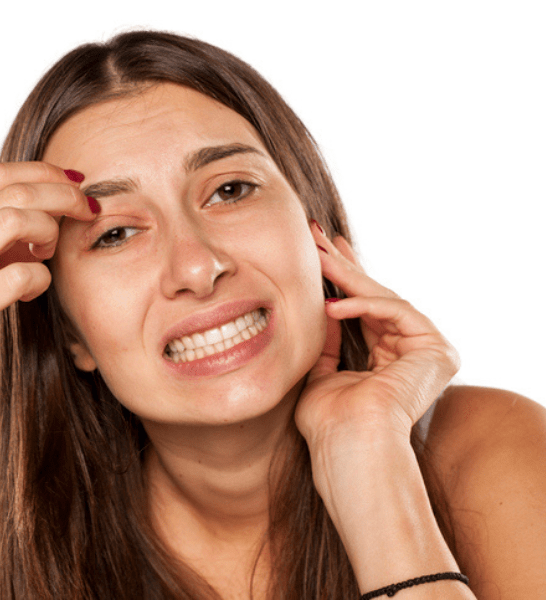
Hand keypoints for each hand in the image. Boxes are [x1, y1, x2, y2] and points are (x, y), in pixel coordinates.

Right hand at [0, 162, 95, 428]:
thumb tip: (34, 218)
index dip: (42, 173)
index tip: (74, 185)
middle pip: (11, 190)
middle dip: (61, 193)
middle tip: (87, 211)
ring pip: (13, 220)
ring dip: (49, 229)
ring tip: (53, 251)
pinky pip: (16, 276)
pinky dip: (40, 277)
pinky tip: (39, 288)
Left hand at [295, 223, 459, 449]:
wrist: (349, 445)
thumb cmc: (330, 422)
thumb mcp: (321, 372)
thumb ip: (327, 342)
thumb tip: (324, 308)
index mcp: (388, 361)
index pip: (366, 311)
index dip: (343, 280)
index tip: (320, 252)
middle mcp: (412, 354)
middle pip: (376, 299)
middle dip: (344, 266)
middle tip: (317, 236)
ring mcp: (429, 352)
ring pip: (384, 300)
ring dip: (347, 276)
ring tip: (316, 257)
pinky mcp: (438, 351)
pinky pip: (397, 312)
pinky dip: (363, 305)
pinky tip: (332, 305)